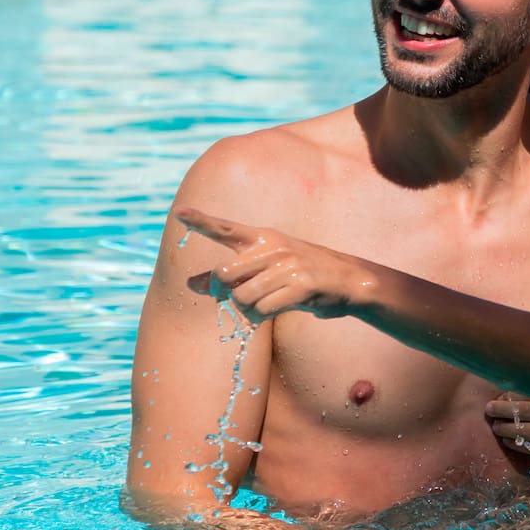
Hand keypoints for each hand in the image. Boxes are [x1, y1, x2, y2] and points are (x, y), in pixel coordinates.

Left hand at [175, 207, 375, 322]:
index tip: (178, 213)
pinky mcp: (301, 285)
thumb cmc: (303, 274)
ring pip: (242, 298)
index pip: (225, 228)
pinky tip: (276, 309)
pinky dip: (264, 316)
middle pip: (223, 276)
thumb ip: (234, 274)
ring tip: (264, 306)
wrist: (350, 280)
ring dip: (248, 311)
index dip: (201, 222)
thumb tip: (191, 285)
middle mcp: (273, 247)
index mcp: (263, 237)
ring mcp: (288, 265)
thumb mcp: (269, 266)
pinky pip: (264, 309)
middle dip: (224, 294)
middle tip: (236, 299)